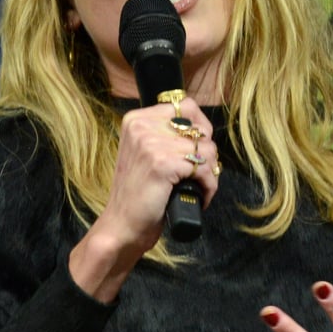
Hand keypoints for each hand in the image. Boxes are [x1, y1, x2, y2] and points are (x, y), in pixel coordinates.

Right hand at [68, 95, 219, 300]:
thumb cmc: (137, 194)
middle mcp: (141, 127)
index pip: (186, 106)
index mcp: (136, 120)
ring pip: (206, 150)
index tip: (197, 150)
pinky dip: (208, 186)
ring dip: (209, 173)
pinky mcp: (163, 164)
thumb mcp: (144, 153)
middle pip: (200, 129)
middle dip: (206, 154)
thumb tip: (202, 130)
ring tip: (196, 187)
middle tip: (197, 174)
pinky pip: (204, 169)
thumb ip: (165, 135)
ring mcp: (151, 144)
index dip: (200, 129)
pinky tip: (198, 196)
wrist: (122, 225)